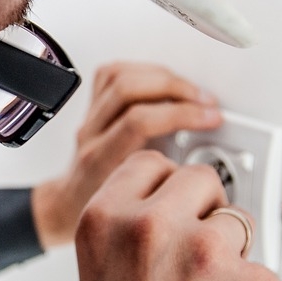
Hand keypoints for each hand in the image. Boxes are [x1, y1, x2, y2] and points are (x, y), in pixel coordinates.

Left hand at [32, 62, 221, 247]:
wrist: (70, 205)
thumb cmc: (103, 210)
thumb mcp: (141, 207)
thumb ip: (169, 187)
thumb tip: (211, 171)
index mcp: (101, 160)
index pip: (139, 121)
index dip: (181, 114)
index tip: (211, 119)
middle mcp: (91, 134)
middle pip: (128, 89)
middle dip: (176, 89)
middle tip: (206, 103)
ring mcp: (89, 118)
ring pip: (120, 76)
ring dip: (163, 77)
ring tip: (191, 91)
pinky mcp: (91, 106)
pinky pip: (112, 73)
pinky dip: (143, 70)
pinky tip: (163, 81)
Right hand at [69, 151, 281, 280]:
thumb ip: (132, 235)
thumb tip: (181, 211)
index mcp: (105, 221)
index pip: (152, 163)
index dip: (167, 190)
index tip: (172, 208)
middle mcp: (154, 228)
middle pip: (202, 181)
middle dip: (204, 215)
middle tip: (191, 266)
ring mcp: (210, 255)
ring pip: (241, 224)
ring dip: (233, 258)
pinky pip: (267, 274)